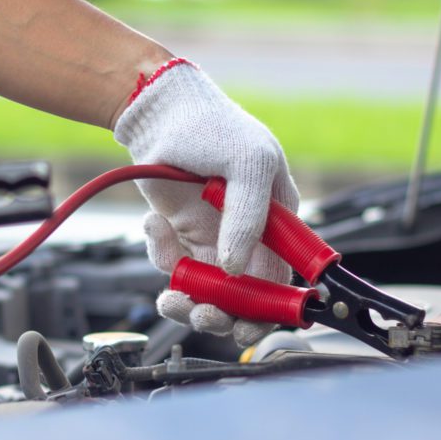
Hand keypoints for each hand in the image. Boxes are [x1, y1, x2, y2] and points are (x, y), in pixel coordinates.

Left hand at [115, 61, 299, 346]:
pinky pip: (174, 267)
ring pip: (207, 291)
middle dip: (224, 315)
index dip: (271, 311)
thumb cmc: (215, 128)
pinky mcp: (182, 236)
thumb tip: (238, 268)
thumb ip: (250, 218)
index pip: (284, 280)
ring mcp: (215, 238)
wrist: (160, 113)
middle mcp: (250, 237)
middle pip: (245, 298)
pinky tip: (156, 226)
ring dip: (189, 302)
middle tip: (203, 315)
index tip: (247, 326)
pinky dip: (162, 256)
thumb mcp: (248, 164)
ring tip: (172, 297)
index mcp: (279, 222)